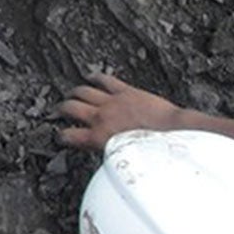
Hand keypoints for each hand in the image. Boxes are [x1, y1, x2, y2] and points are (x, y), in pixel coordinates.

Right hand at [58, 73, 182, 151]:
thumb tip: (107, 154)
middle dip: (62, 108)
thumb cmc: (154, 150)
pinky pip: (105, 80)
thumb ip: (110, 150)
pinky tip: (92, 77)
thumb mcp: (125, 156)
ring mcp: (112, 102)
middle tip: (60, 110)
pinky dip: (96, 77)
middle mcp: (101, 117)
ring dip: (76, 92)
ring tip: (72, 93)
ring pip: (83, 91)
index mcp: (99, 137)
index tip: (61, 135)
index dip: (61, 135)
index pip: (69, 135)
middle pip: (71, 107)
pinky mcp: (125, 91)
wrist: (173, 132)